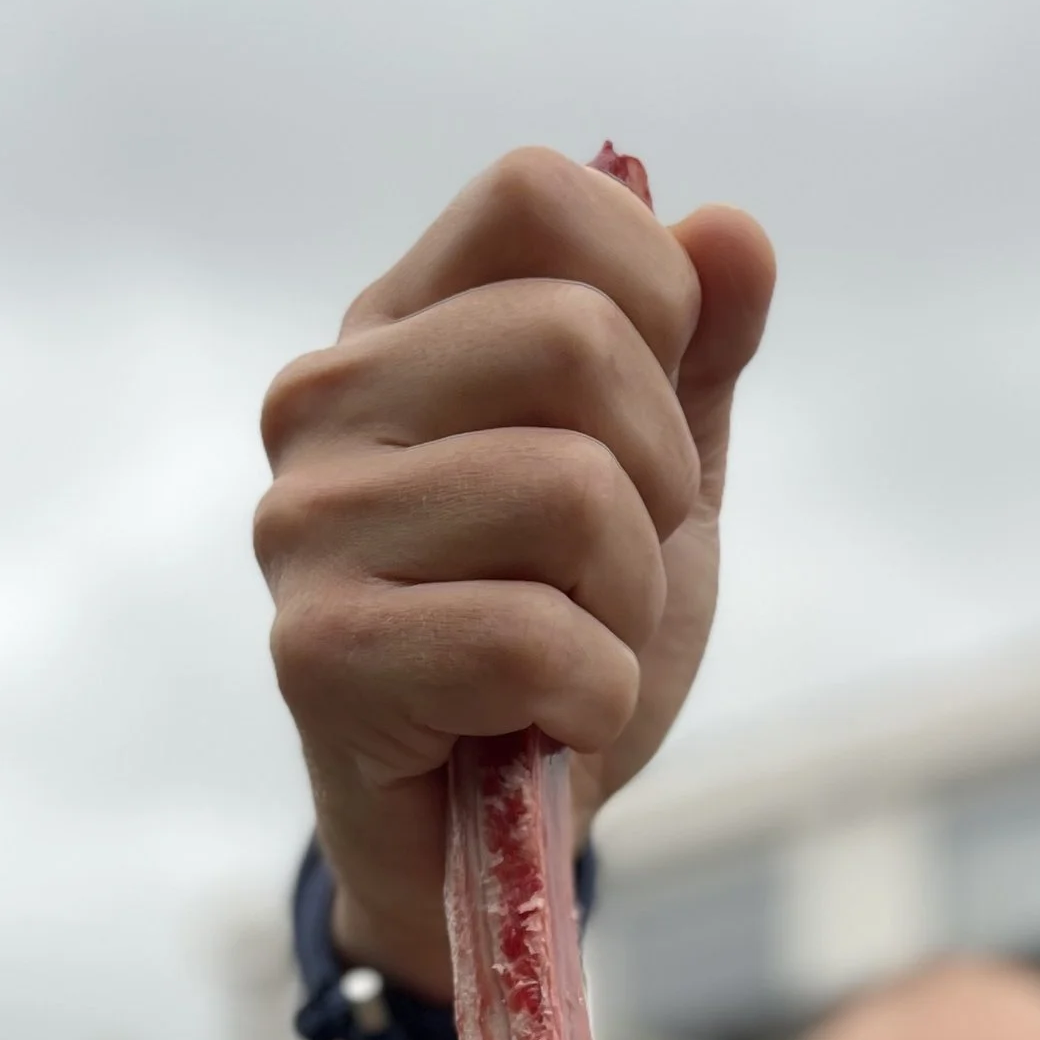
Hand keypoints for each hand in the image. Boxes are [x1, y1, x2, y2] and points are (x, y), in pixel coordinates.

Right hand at [254, 147, 776, 998]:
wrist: (488, 845)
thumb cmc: (563, 646)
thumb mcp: (659, 488)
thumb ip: (698, 357)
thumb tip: (734, 233)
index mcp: (402, 326)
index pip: (542, 195)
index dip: (652, 300)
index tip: (644, 424)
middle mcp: (327, 400)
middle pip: (576, 339)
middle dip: (660, 479)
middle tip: (618, 571)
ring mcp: (304, 524)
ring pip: (568, 490)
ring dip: (628, 602)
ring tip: (578, 649)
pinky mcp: (317, 654)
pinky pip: (528, 638)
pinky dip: (594, 695)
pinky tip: (553, 723)